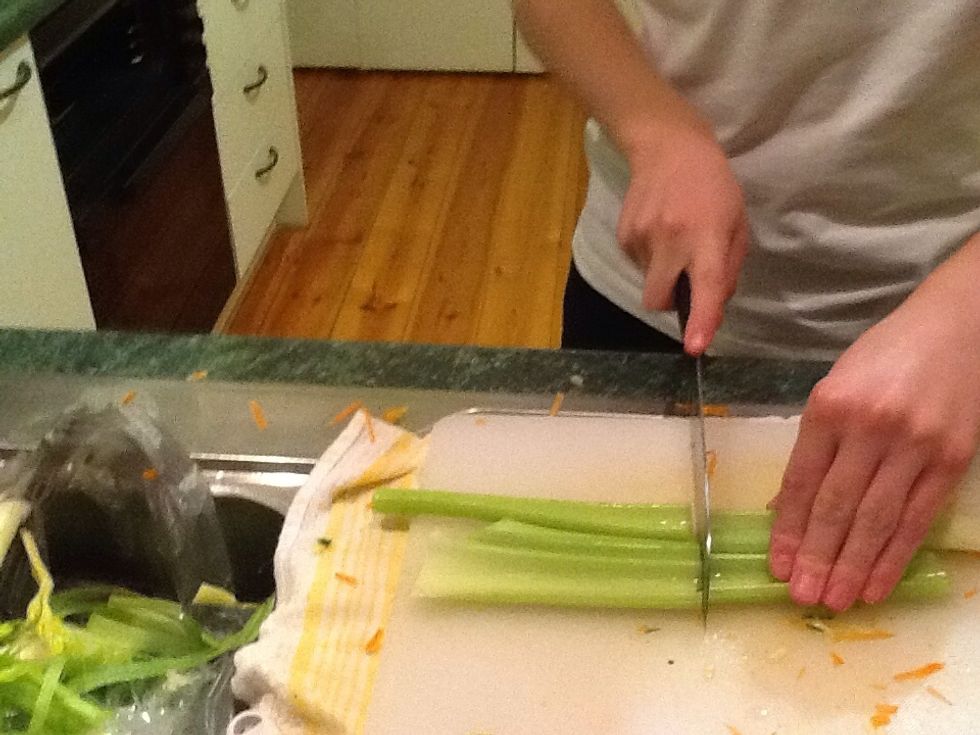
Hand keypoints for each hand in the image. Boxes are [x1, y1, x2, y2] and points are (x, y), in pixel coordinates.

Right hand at [616, 125, 748, 354]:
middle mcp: (669, 240)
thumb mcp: (736, 223)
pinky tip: (658, 228)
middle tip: (684, 278)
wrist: (668, 147)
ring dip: (663, 271)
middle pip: (659, 299)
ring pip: (649, 281)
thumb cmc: (713, 186)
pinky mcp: (622, 235)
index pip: (705, 286)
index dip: (701, 320)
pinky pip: (638, 264)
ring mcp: (640, 237)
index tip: (695, 347)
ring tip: (674, 235)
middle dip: (671, 301)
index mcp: (705, 237)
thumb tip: (713, 303)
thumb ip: (728, 266)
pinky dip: (650, 256)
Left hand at [768, 255, 979, 610]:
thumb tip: (786, 508)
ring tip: (834, 601)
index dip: (788, 529)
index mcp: (829, 407)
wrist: (954, 329)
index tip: (776, 565)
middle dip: (817, 558)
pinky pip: (917, 518)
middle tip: (802, 597)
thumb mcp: (834, 389)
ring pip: (876, 520)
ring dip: (852, 567)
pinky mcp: (951, 460)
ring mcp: (914, 445)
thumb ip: (813, 446)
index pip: (802, 481)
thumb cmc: (883, 358)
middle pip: (837, 506)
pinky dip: (895, 556)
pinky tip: (877, 584)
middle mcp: (870, 427)